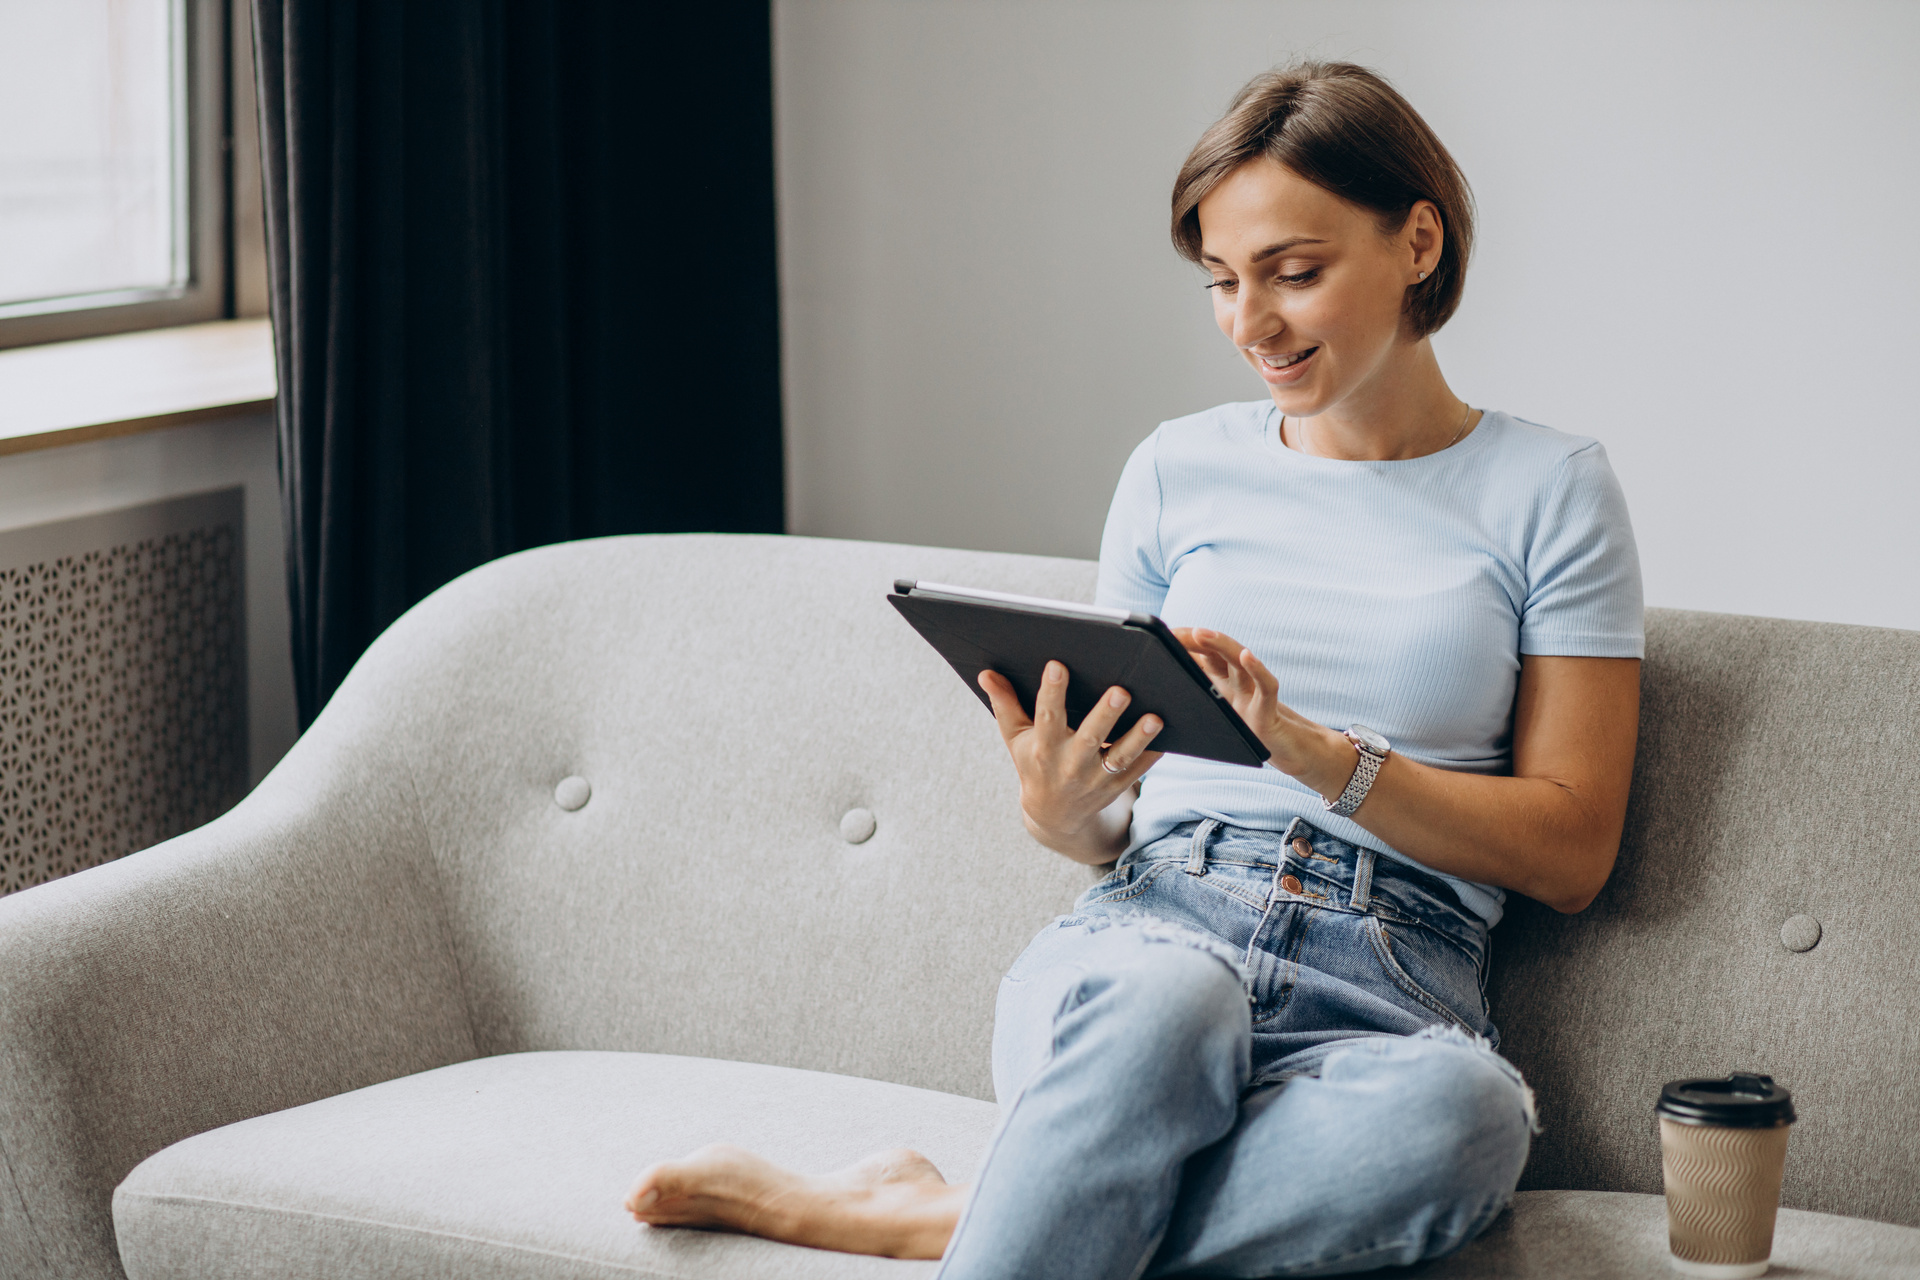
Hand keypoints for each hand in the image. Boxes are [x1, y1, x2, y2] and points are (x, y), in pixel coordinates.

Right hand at [978, 660, 1162, 851]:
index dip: (1051, 692)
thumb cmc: (1033, 764)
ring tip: (1154, 717)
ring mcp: (1097, 778)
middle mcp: (1070, 765)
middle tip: (1120, 690)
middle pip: (1090, 738)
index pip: (1046, 717)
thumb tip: (986, 672)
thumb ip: (1004, 705)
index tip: (1057, 665)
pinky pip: (1140, 769)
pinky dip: (1153, 752)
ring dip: (1138, 737)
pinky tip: (1168, 732)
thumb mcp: (1014, 738)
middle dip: (1105, 715)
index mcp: (1043, 748)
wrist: (1054, 816)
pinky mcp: (1118, 785)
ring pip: (1121, 756)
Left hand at [1173, 627, 1353, 793]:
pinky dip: (1257, 670)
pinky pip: (1266, 686)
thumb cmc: (1251, 738)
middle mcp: (1238, 685)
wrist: (1290, 753)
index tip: (1162, 634)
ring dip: (1220, 645)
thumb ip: (1199, 705)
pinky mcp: (1269, 711)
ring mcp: (1254, 695)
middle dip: (1196, 639)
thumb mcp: (1220, 721)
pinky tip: (1246, 656)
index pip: (1201, 658)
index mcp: (1222, 687)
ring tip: (1201, 632)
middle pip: (1216, 654)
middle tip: (1173, 631)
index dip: (1184, 645)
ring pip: (1238, 663)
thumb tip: (1160, 701)